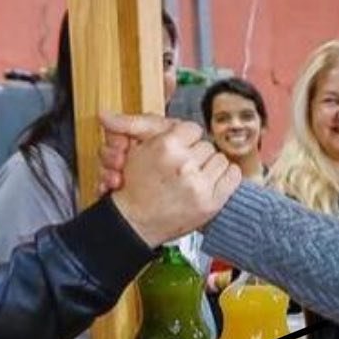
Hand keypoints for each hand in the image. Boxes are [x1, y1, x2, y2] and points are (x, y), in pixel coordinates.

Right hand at [108, 116, 239, 246]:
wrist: (135, 223)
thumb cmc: (135, 188)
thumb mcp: (134, 151)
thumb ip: (134, 126)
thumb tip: (104, 114)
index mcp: (165, 147)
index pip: (192, 129)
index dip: (185, 139)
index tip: (179, 149)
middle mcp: (184, 164)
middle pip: (206, 145)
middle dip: (195, 155)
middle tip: (182, 166)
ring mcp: (199, 185)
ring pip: (220, 159)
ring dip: (210, 166)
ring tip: (194, 176)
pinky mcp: (211, 202)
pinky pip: (234, 176)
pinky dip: (226, 177)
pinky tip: (210, 182)